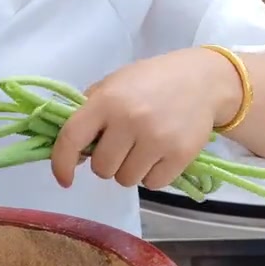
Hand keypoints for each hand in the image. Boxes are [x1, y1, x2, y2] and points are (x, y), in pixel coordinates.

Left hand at [51, 48, 243, 190]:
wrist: (203, 81)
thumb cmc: (151, 82)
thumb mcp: (115, 84)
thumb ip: (90, 112)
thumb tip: (74, 155)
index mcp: (107, 100)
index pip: (72, 138)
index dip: (61, 163)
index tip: (64, 179)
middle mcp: (129, 120)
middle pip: (102, 168)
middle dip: (107, 162)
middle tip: (122, 145)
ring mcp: (156, 139)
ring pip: (125, 180)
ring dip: (130, 170)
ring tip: (143, 148)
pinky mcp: (180, 156)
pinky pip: (152, 184)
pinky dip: (153, 175)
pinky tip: (160, 154)